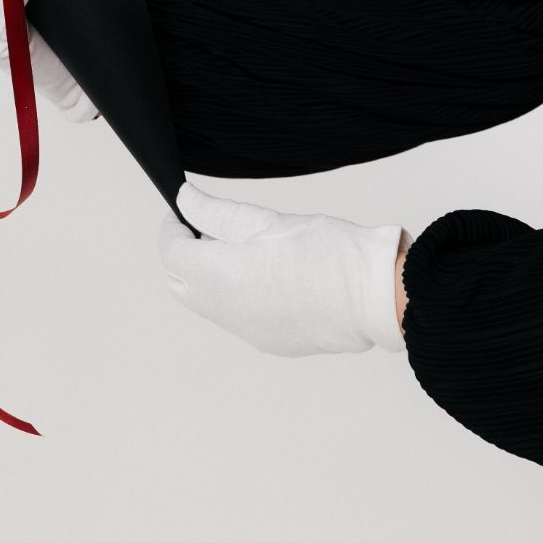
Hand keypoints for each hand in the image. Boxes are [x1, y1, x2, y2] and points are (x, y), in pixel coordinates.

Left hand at [159, 181, 412, 356]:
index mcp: (216, 276)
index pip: (170, 251)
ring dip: (209, 277)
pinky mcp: (267, 342)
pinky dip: (235, 296)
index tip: (185, 211)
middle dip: (184, 254)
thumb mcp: (263, 219)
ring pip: (207, 303)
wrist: (372, 297)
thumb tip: (184, 201)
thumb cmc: (326, 253)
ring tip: (243, 248)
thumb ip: (215, 212)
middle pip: (179, 282)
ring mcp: (245, 331)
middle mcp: (223, 310)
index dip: (173, 227)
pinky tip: (266, 275)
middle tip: (208, 227)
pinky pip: (235, 317)